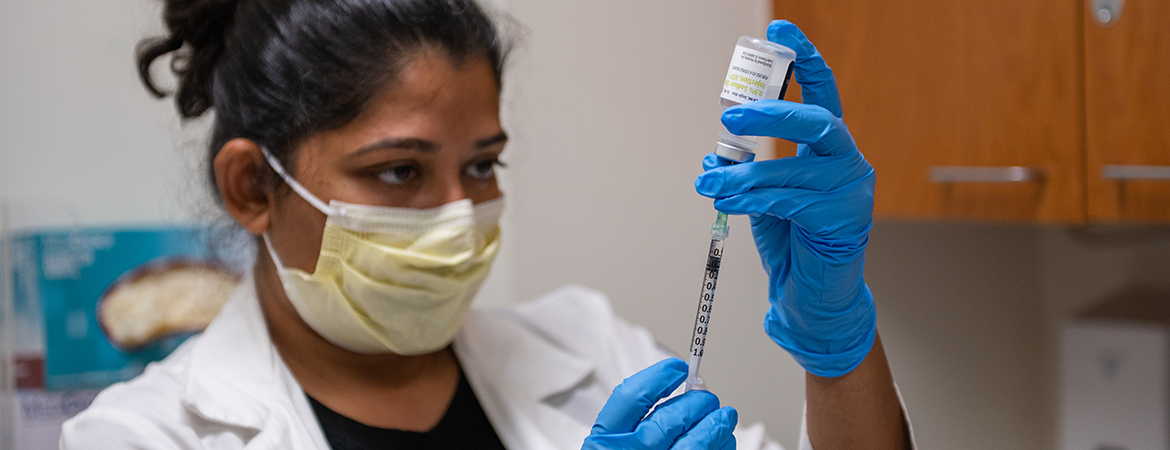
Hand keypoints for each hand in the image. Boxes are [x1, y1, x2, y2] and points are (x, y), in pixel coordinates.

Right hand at [582, 359, 736, 449]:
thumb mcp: (615, 447)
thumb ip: (638, 422)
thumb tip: (684, 390)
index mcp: (603, 443)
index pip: (631, 398)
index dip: (658, 378)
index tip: (679, 367)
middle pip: (667, 420)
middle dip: (695, 403)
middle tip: (707, 398)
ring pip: (692, 444)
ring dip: (716, 426)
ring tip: (725, 416)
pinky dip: (720, 449)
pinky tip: (724, 441)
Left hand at [694, 20, 876, 377]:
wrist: (812, 297)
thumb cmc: (794, 244)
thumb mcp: (764, 198)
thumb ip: (745, 171)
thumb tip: (713, 152)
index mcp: (829, 147)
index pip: (823, 90)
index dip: (804, 58)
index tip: (779, 30)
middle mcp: (846, 162)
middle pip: (818, 120)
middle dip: (773, 114)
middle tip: (731, 119)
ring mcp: (850, 190)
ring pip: (793, 168)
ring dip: (743, 174)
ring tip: (708, 181)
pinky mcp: (843, 220)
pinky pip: (789, 201)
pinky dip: (751, 199)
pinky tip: (726, 200)